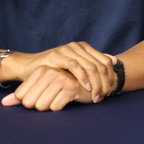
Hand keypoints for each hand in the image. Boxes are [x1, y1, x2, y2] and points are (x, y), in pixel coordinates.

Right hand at [1, 41, 117, 103]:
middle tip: (103, 96)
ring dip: (95, 83)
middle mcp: (77, 46)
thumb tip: (114, 60)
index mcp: (84, 47)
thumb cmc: (54, 70)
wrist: (29, 67)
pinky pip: (74, 66)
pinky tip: (86, 87)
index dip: (110, 77)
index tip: (110, 90)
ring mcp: (67, 49)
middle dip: (104, 83)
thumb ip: (92, 64)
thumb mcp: (76, 68)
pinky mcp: (56, 55)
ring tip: (96, 95)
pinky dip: (82, 77)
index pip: (105, 61)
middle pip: (100, 65)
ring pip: (90, 66)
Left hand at [1, 66, 96, 110]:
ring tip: (61, 100)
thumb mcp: (40, 88)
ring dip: (51, 107)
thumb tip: (3, 103)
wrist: (90, 83)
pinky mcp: (70, 87)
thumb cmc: (64, 87)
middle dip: (40, 107)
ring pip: (42, 106)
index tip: (42, 98)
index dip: (30, 102)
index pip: (21, 96)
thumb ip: (21, 95)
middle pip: (30, 103)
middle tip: (52, 100)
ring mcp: (60, 79)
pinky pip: (55, 107)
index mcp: (40, 71)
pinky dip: (61, 108)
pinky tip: (69, 100)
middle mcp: (48, 72)